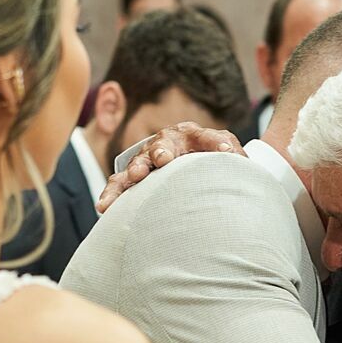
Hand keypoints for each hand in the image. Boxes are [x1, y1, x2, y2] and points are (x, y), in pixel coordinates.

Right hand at [95, 122, 244, 211]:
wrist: (185, 160)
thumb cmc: (208, 158)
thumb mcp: (226, 153)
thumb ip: (232, 154)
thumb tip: (237, 158)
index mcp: (192, 135)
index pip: (206, 137)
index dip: (214, 142)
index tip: (224, 150)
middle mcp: (166, 143)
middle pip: (163, 144)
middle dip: (162, 150)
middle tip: (163, 158)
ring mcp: (147, 159)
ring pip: (137, 164)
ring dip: (135, 171)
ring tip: (134, 179)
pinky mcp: (133, 177)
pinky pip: (119, 184)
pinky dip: (113, 193)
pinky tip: (104, 206)